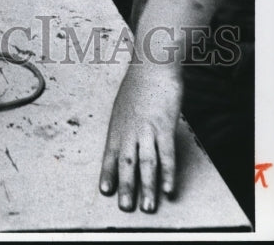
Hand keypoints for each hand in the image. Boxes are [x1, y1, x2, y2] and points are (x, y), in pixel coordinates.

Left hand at [99, 60, 182, 212]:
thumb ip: (124, 125)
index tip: (105, 190)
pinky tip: (168, 188)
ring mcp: (146, 128)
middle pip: (126, 162)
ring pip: (146, 163)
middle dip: (125, 186)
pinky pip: (166, 154)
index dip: (107, 173)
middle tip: (125, 207)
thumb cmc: (139, 85)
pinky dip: (167, 173)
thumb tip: (124, 141)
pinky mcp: (164, 126)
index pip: (110, 154)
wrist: (152, 65)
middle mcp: (129, 129)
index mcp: (118, 125)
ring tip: (147, 206)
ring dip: (147, 186)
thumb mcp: (124, 105)